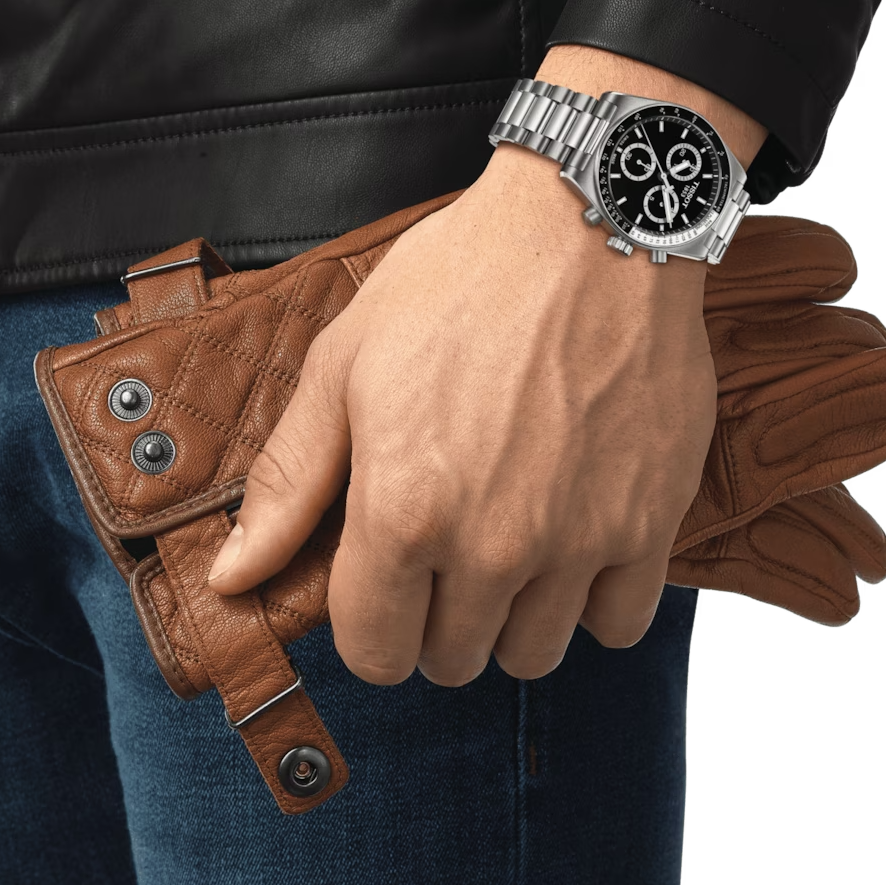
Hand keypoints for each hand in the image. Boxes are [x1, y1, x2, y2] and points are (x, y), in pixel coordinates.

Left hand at [208, 144, 717, 685]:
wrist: (591, 226)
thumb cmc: (462, 281)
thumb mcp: (348, 361)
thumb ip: (291, 480)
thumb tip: (234, 577)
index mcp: (404, 509)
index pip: (374, 651)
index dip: (370, 624)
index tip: (386, 583)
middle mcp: (493, 544)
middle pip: (452, 658)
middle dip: (436, 618)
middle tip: (448, 549)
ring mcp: (581, 538)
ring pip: (533, 654)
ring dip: (512, 618)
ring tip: (512, 548)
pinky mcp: (650, 518)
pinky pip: (619, 623)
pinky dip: (594, 604)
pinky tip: (577, 548)